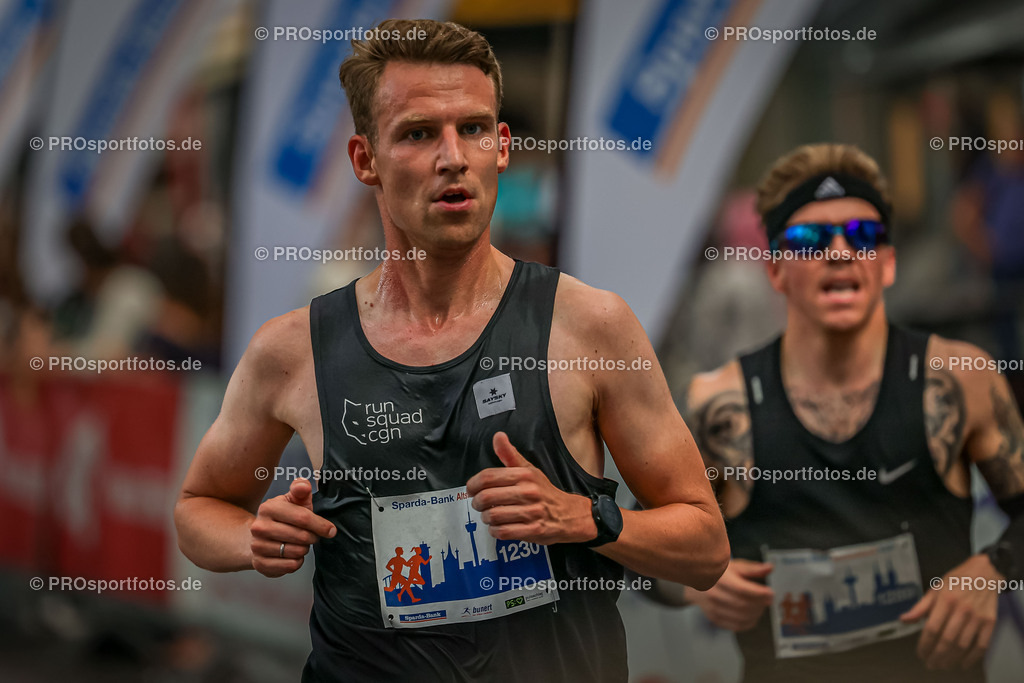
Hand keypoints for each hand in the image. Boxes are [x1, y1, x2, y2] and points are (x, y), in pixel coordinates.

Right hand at [250, 478, 335, 576]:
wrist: (259, 537)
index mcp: (268, 508)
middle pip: (302, 536)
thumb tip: (303, 485)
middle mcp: (259, 527)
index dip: (320, 525)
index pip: (303, 517)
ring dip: (304, 549)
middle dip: (312, 537)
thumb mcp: (293, 500)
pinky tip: (292, 554)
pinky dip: (297, 561)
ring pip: (297, 552)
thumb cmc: (283, 517)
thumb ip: (300, 490)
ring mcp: (258, 546)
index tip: (330, 530)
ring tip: (299, 544)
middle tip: (310, 536)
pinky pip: (290, 565)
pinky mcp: (260, 563)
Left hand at [466, 432, 593, 544]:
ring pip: (493, 516)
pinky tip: (497, 527)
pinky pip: (504, 532)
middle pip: (487, 497)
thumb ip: (510, 455)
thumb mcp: (529, 470)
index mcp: (525, 475)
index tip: (471, 489)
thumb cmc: (544, 492)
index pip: (488, 477)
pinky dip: (495, 531)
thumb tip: (498, 436)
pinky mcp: (534, 530)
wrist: (570, 515)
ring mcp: (532, 512)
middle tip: (478, 504)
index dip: (473, 484)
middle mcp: (528, 492)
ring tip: (488, 516)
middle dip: (477, 503)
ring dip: (486, 518)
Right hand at [685, 559, 773, 630]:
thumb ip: (752, 568)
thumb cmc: (717, 572)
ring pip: (741, 617)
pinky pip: (736, 626)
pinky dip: (749, 623)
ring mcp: (713, 608)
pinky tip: (753, 615)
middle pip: (743, 605)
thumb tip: (770, 568)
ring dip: (756, 614)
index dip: (759, 593)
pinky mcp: (715, 618)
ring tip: (761, 606)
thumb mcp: (733, 565)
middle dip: (760, 604)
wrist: (696, 582)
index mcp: (719, 578)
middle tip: (768, 600)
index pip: (741, 589)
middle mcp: (714, 594)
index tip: (770, 593)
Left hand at [900, 554, 1000, 669]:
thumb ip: (920, 607)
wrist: (984, 572)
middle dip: (936, 656)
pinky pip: (981, 645)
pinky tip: (963, 664)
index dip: (925, 644)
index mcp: (945, 600)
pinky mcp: (990, 622)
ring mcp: (977, 617)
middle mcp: (962, 609)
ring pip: (963, 645)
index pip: (932, 628)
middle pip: (947, 640)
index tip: (920, 653)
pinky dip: (972, 658)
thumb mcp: (935, 589)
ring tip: (942, 665)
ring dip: (951, 659)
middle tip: (930, 664)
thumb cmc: (956, 580)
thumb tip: (903, 620)